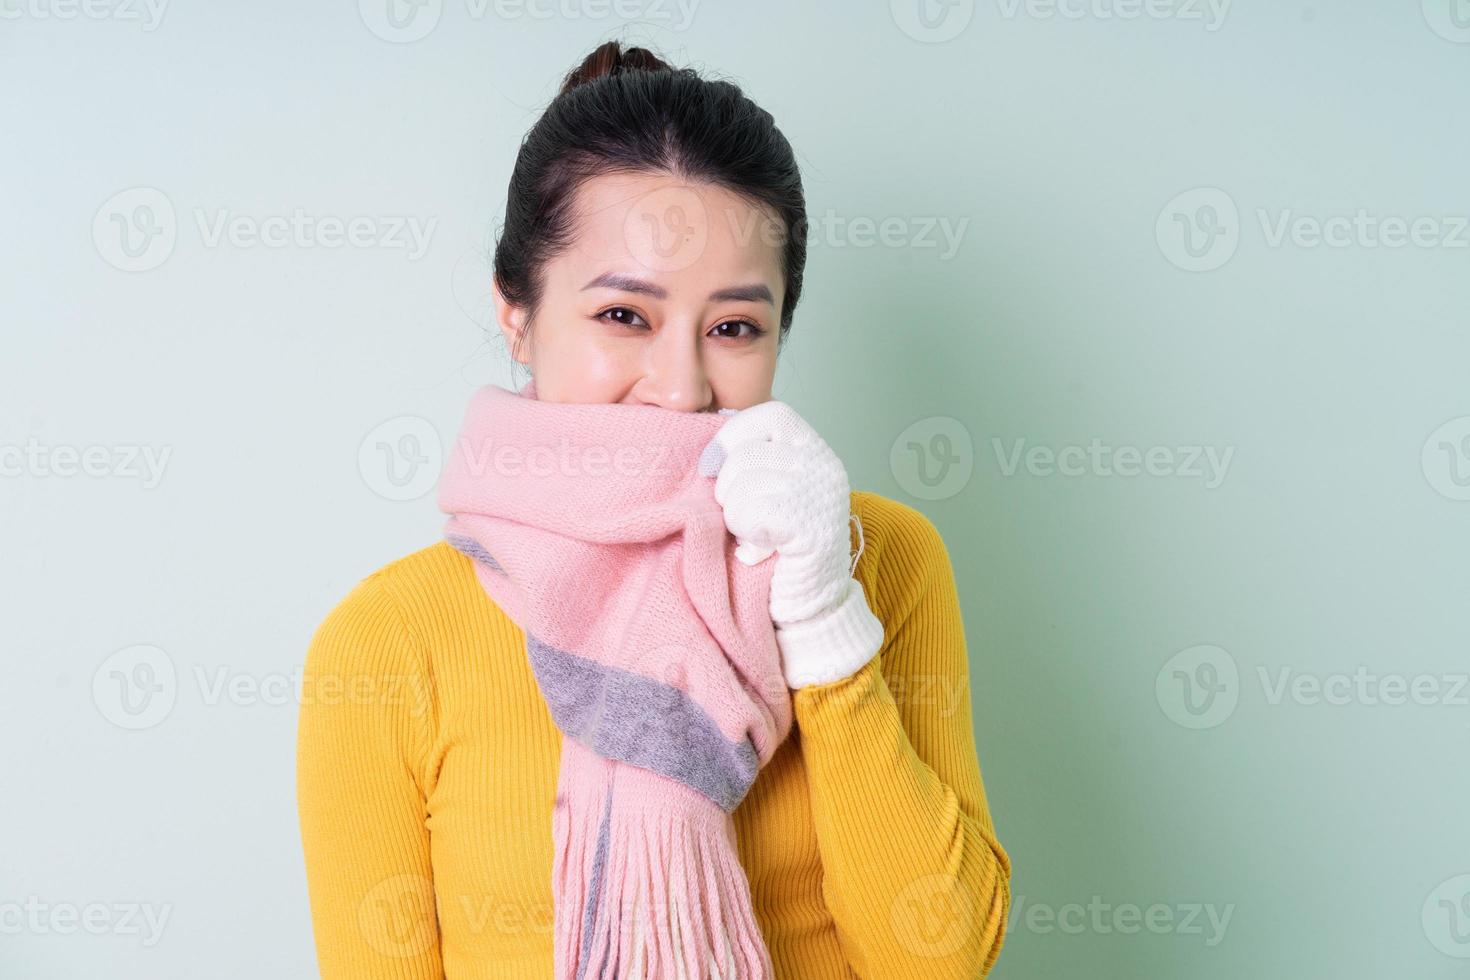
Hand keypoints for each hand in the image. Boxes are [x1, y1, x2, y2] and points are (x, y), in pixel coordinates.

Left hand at [700, 400, 883, 688]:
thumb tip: (707, 453)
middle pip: (747, 454)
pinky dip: (747, 536)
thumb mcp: (763, 492)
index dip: (733, 437)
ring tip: (754, 538)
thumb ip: (746, 464)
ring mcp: (823, 495)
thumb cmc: (775, 549)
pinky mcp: (813, 526)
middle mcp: (825, 465)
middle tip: (742, 521)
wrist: (806, 606)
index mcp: (813, 450)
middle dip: (728, 490)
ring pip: (744, 484)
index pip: (770, 414)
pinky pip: (753, 513)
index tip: (713, 469)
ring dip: (736, 518)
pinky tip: (760, 551)